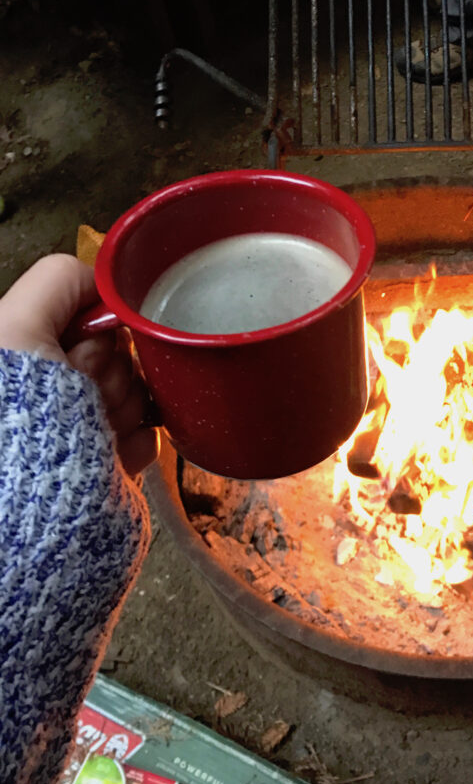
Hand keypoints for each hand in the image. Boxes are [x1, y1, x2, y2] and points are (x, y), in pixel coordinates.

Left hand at [0, 253, 158, 475]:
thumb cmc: (14, 417)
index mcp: (34, 348)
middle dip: (113, 373)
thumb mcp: (16, 324)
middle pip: (122, 354)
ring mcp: (85, 422)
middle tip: (88, 395)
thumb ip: (59, 281)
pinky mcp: (107, 458)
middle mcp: (60, 383)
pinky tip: (112, 452)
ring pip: (139, 393)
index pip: (96, 315)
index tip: (93, 342)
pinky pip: (147, 436)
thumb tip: (106, 279)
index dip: (104, 326)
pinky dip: (136, 444)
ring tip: (96, 430)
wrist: (36, 504)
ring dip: (125, 410)